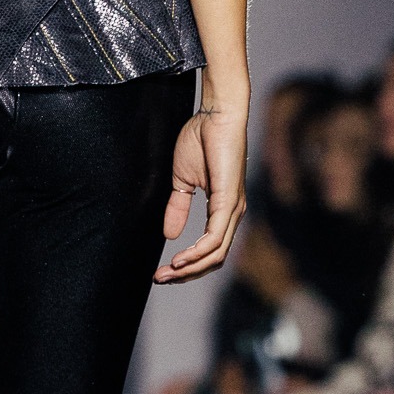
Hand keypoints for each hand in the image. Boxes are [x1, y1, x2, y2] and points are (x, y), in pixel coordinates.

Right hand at [153, 100, 247, 283]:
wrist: (216, 115)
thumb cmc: (202, 139)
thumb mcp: (183, 180)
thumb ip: (178, 207)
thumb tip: (170, 235)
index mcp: (223, 209)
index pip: (210, 249)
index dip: (187, 265)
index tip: (163, 271)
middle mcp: (232, 213)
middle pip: (214, 259)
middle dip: (187, 274)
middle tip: (161, 279)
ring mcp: (233, 209)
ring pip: (216, 254)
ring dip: (191, 268)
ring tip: (168, 273)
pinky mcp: (228, 201)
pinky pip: (215, 237)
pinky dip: (198, 252)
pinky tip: (181, 259)